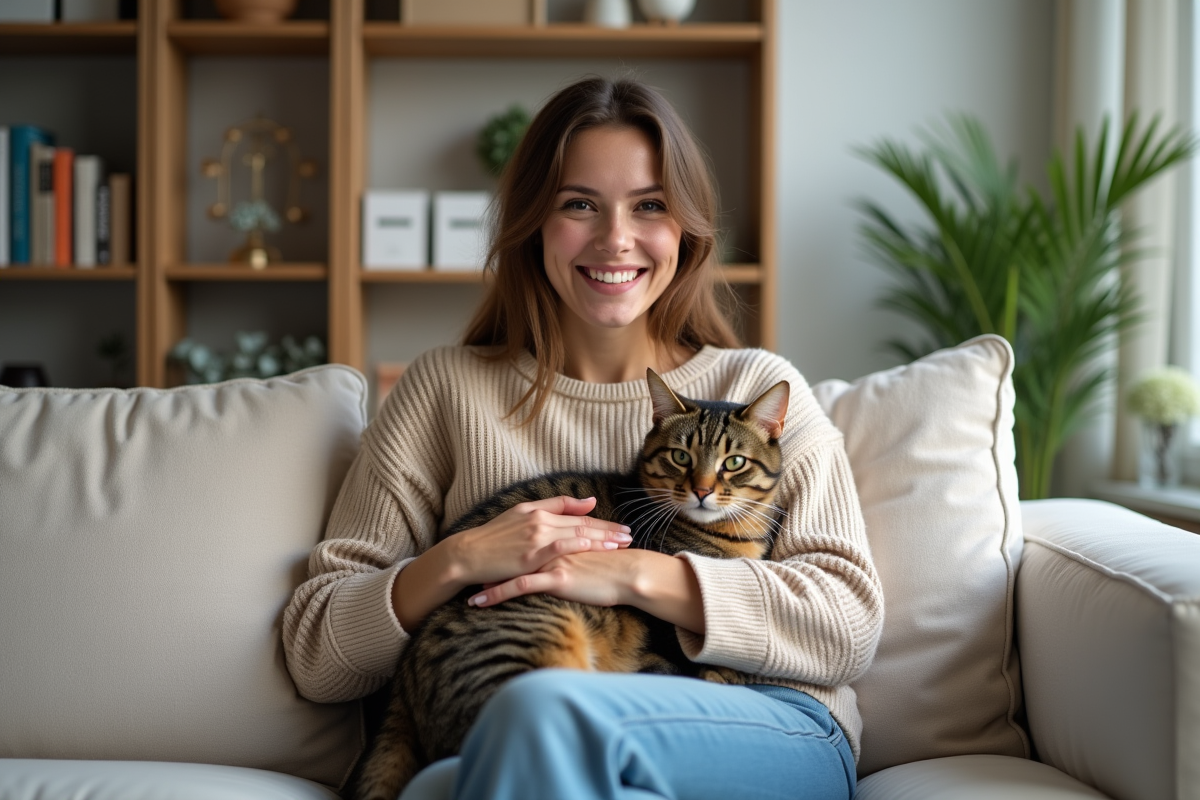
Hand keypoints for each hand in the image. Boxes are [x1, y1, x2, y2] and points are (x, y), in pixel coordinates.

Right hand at [446, 495, 632, 588]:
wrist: (467, 554)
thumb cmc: (493, 538)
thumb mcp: (521, 514)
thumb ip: (554, 507)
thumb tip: (588, 501)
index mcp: (538, 511)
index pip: (578, 516)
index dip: (602, 522)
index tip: (621, 527)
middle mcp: (539, 521)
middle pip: (582, 524)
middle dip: (609, 531)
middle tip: (630, 535)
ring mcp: (534, 537)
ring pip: (575, 534)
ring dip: (601, 539)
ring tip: (621, 544)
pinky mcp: (528, 555)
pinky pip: (556, 547)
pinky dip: (576, 544)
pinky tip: (592, 545)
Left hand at [470, 548, 707, 634]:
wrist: (631, 574)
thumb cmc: (614, 569)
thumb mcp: (590, 556)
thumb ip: (575, 551)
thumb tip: (565, 559)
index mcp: (559, 540)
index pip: (526, 543)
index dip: (506, 552)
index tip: (488, 561)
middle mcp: (552, 546)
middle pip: (513, 554)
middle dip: (491, 565)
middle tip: (470, 575)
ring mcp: (552, 561)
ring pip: (511, 569)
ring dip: (488, 581)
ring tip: (469, 593)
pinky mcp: (556, 579)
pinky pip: (519, 587)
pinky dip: (497, 594)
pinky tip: (479, 602)